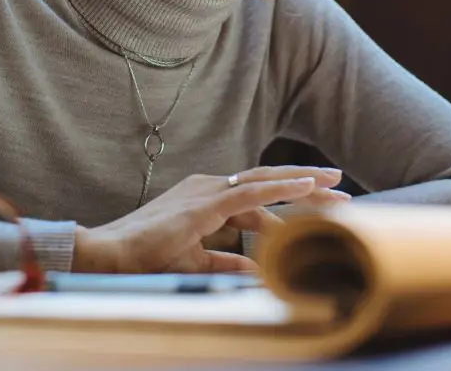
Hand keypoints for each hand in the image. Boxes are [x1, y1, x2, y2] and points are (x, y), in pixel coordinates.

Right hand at [72, 166, 346, 273]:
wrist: (109, 255)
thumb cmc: (145, 257)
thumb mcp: (196, 261)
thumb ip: (226, 261)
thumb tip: (254, 268)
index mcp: (207, 198)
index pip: (258, 197)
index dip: (289, 202)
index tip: (321, 207)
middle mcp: (210, 187)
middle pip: (268, 183)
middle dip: (306, 185)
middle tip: (341, 188)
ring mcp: (207, 190)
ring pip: (266, 181)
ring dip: (303, 184)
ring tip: (335, 187)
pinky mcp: (204, 202)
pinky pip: (251, 192)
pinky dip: (281, 188)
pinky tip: (307, 187)